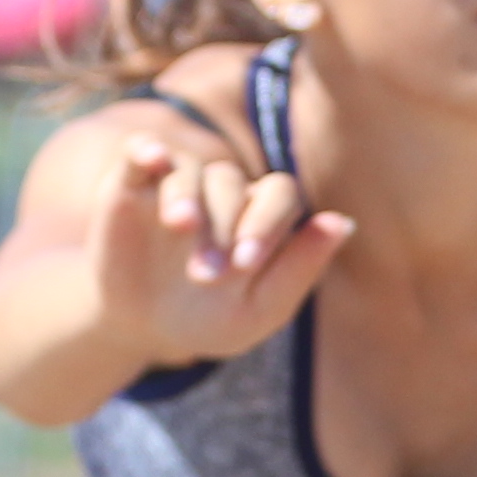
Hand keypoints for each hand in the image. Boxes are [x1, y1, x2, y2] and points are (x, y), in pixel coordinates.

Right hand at [91, 130, 351, 367]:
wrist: (143, 326)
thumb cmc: (211, 318)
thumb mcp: (258, 310)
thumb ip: (300, 269)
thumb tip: (344, 223)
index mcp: (263, 215)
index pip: (279, 196)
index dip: (266, 224)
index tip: (245, 264)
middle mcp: (224, 190)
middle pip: (232, 184)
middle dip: (222, 227)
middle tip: (205, 276)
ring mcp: (178, 181)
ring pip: (190, 170)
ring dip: (187, 197)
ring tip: (181, 227)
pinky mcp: (132, 181)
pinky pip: (142, 151)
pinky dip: (148, 151)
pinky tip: (153, 158)